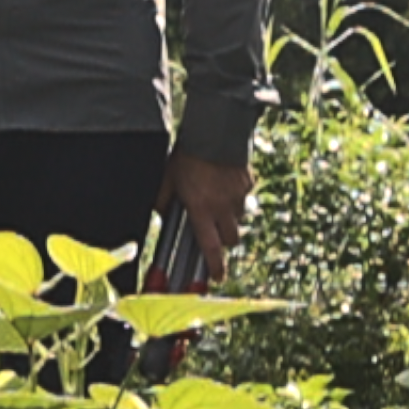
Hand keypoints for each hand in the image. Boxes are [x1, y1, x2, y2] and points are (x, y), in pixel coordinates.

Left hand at [152, 152, 252, 281]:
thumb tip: (160, 212)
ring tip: (216, 201)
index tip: (218, 276)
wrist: (215, 131)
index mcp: (202, 211)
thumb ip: (163, 199)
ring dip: (229, 217)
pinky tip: (224, 182)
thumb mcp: (168, 178)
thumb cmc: (188, 155)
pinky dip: (236, 196)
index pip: (210, 248)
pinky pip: (244, 197)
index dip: (215, 267)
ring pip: (238, 218)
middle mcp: (223, 208)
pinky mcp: (248, 183)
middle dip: (224, 240)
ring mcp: (238, 197)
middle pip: (231, 239)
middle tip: (214, 231)